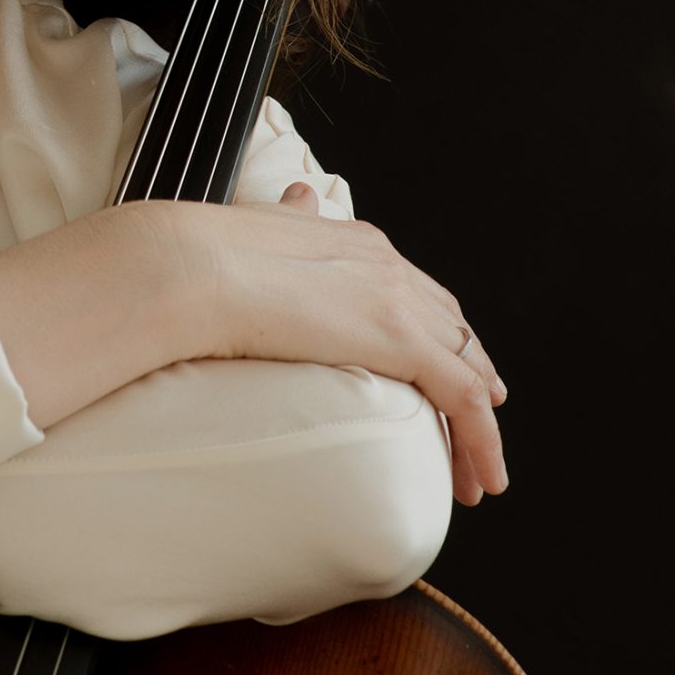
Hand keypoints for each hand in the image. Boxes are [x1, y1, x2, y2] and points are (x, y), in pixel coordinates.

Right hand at [194, 182, 508, 508]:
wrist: (191, 267)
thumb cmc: (200, 257)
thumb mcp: (257, 228)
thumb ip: (287, 221)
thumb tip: (299, 197)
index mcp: (358, 242)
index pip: (418, 294)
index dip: (440, 335)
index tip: (447, 368)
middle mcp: (389, 265)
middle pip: (453, 330)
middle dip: (470, 375)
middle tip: (478, 420)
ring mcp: (399, 300)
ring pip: (467, 370)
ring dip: (478, 424)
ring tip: (479, 474)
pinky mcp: (401, 339)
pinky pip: (462, 397)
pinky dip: (482, 440)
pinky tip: (483, 478)